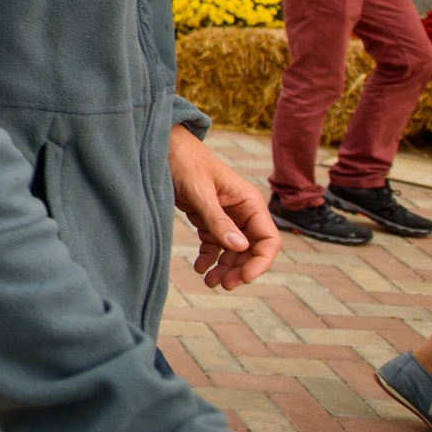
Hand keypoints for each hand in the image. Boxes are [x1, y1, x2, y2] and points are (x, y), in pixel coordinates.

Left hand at [170, 126, 278, 289]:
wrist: (163, 146)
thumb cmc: (184, 161)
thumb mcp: (200, 191)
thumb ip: (217, 219)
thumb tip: (239, 248)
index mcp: (249, 202)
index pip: (268, 240)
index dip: (260, 263)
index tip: (244, 279)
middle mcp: (242, 210)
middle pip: (251, 250)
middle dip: (240, 269)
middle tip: (221, 285)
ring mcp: (225, 215)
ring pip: (233, 250)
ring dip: (224, 268)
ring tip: (208, 282)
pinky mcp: (208, 217)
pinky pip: (214, 243)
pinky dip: (209, 257)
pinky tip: (199, 268)